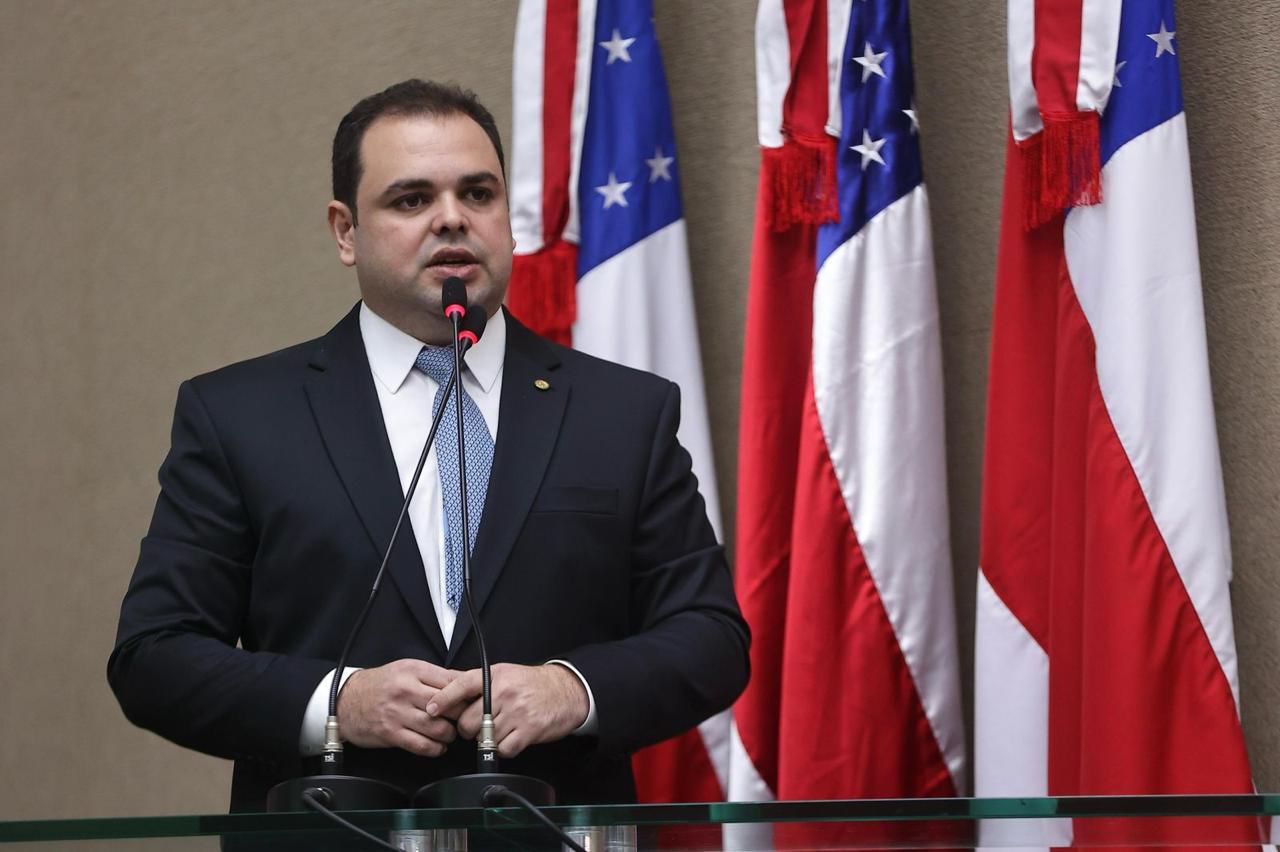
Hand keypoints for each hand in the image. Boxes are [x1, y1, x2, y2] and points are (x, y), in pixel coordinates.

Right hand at [336, 659, 460, 756]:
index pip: (451, 682)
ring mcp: (398, 713)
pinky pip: (421, 745)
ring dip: (449, 735)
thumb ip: (434, 676)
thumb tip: (465, 680)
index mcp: (413, 671)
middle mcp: (406, 690)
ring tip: (449, 734)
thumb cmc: (380, 685)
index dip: (466, 695)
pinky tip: (437, 746)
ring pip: (437, 728)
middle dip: (459, 716)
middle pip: (448, 706)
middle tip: (464, 721)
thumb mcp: (406, 669)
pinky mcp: (391, 733)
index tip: (472, 702)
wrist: (345, 701)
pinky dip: (435, 749)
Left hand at [427, 663, 588, 758]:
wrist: (567, 691)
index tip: (431, 709)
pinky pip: (503, 749)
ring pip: (485, 737)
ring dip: (489, 739)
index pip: (462, 685)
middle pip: (469, 721)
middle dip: (469, 729)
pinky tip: (512, 738)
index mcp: (496, 676)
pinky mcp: (528, 730)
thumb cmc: (533, 684)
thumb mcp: (506, 673)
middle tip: (479, 727)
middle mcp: (504, 693)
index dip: (443, 698)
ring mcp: (516, 712)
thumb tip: (449, 690)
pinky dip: (505, 748)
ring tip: (501, 729)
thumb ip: (480, 682)